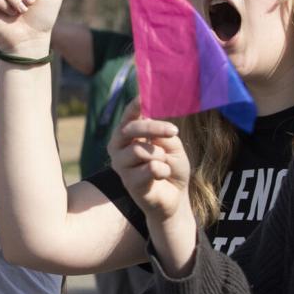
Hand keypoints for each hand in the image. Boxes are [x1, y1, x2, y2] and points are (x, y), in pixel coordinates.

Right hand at [108, 102, 190, 222]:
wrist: (174, 197)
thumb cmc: (171, 167)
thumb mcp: (172, 146)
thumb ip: (163, 134)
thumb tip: (152, 120)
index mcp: (128, 135)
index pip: (128, 117)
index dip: (133, 106)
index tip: (141, 96)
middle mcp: (118, 147)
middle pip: (129, 129)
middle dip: (153, 128)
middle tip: (174, 131)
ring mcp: (120, 165)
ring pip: (140, 150)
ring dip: (160, 155)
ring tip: (165, 164)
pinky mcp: (128, 182)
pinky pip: (149, 168)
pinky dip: (163, 170)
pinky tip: (162, 176)